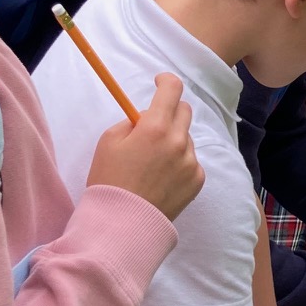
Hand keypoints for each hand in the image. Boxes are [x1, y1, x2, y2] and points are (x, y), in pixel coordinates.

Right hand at [87, 74, 202, 219]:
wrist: (122, 224)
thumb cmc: (109, 181)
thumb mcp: (108, 142)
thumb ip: (131, 122)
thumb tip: (147, 117)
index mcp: (155, 127)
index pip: (172, 90)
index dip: (166, 81)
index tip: (159, 82)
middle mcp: (178, 141)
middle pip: (184, 111)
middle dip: (169, 112)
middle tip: (152, 126)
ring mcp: (191, 161)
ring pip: (185, 138)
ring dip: (173, 141)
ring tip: (152, 163)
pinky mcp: (197, 179)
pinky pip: (191, 161)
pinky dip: (179, 163)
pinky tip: (161, 179)